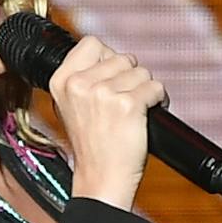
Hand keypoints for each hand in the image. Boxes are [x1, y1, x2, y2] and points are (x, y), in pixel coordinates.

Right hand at [50, 34, 165, 211]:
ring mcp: (103, 94)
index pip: (92, 43)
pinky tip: (147, 116)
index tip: (111, 80)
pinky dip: (160, 100)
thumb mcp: (73, 106)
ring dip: (145, 89)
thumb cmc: (93, 145)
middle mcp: (79, 84)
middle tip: (124, 102)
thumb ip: (84, 78)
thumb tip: (110, 55)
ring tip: (135, 112)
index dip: (109, 59)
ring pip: (142, 72)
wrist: (101, 179)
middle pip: (122, 57)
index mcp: (61, 81)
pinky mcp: (128, 105)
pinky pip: (156, 87)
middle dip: (130, 77)